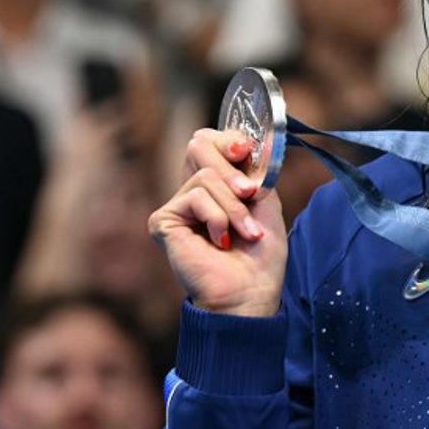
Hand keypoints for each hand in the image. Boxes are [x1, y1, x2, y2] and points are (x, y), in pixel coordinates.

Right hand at [148, 129, 287, 316]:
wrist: (251, 290)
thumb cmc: (261, 253)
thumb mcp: (265, 198)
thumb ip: (253, 167)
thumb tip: (250, 138)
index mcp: (216, 182)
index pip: (209, 139)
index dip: (227, 139)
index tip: (244, 151)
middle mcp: (192, 190)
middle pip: (199, 145)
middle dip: (233, 171)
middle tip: (250, 195)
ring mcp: (177, 206)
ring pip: (206, 176)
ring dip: (234, 206)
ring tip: (244, 233)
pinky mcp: (164, 221)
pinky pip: (195, 197)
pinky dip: (218, 218)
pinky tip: (220, 242)